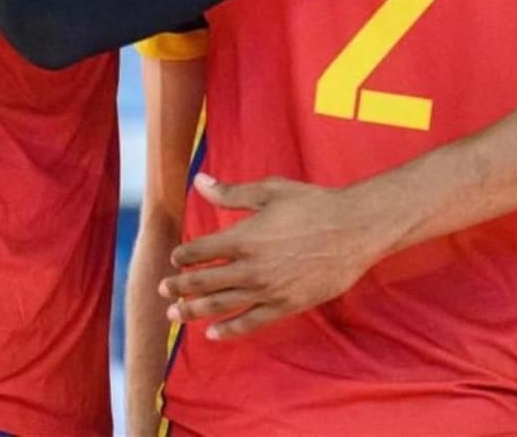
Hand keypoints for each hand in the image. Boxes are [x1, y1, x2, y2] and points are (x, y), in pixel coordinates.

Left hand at [159, 173, 386, 338]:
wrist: (353, 229)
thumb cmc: (313, 204)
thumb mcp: (271, 190)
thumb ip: (231, 192)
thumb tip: (199, 181)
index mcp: (243, 236)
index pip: (200, 251)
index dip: (183, 256)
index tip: (176, 259)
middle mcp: (250, 267)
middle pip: (203, 283)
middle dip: (179, 287)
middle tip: (163, 289)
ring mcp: (266, 290)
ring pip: (219, 306)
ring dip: (192, 311)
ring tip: (174, 314)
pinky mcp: (284, 306)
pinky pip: (248, 323)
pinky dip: (227, 330)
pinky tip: (212, 333)